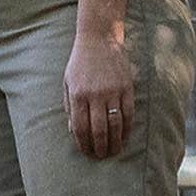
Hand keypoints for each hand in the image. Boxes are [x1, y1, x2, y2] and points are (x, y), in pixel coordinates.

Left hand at [63, 34, 133, 158]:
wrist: (99, 39)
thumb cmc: (80, 63)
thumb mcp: (67, 83)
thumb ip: (69, 106)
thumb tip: (74, 131)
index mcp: (77, 95)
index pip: (80, 127)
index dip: (83, 144)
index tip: (86, 152)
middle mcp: (95, 95)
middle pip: (98, 130)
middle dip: (99, 147)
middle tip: (101, 156)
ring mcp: (112, 92)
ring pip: (115, 124)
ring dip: (115, 142)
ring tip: (113, 151)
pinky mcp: (126, 88)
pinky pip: (128, 114)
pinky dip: (127, 128)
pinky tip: (125, 136)